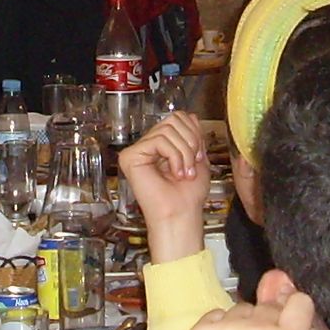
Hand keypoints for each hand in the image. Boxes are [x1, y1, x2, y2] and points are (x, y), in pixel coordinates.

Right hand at [118, 112, 209, 261]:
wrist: (181, 215)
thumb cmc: (189, 195)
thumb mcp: (198, 157)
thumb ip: (193, 135)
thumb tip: (190, 115)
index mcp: (161, 145)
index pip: (178, 117)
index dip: (194, 132)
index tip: (200, 155)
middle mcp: (147, 145)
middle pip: (173, 118)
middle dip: (190, 141)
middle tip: (192, 164)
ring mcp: (137, 151)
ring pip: (167, 129)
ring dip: (184, 153)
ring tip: (184, 173)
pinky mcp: (130, 157)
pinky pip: (159, 141)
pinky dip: (174, 157)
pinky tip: (175, 173)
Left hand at [170, 288, 314, 329]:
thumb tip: (285, 310)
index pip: (299, 302)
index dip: (295, 311)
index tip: (289, 320)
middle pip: (268, 307)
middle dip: (267, 322)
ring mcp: (226, 329)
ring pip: (241, 309)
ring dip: (242, 324)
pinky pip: (216, 316)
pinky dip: (219, 329)